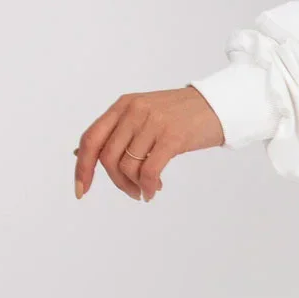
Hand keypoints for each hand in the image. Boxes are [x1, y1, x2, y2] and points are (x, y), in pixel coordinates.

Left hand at [74, 85, 223, 201]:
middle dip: (117, 182)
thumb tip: (81, 154)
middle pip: (108, 157)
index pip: (90, 138)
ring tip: (147, 190)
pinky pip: (149, 171)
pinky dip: (148, 186)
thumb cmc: (181, 115)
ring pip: (128, 166)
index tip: (81, 190)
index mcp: (123, 105)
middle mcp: (134, 111)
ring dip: (134, 186)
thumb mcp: (143, 115)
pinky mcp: (172, 137)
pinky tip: (154, 190)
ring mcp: (153, 123)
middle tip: (131, 192)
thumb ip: (116, 131)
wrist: (218, 105)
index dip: (82, 167)